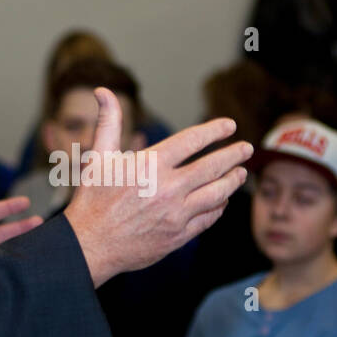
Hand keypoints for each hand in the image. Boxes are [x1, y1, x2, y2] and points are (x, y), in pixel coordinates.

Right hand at [64, 88, 251, 286]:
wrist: (89, 245)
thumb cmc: (92, 199)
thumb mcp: (97, 157)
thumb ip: (108, 122)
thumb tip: (102, 91)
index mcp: (151, 165)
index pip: (193, 140)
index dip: (214, 130)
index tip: (229, 125)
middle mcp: (168, 188)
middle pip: (213, 166)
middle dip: (234, 155)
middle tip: (247, 147)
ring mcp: (176, 214)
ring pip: (217, 194)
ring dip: (233, 181)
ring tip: (241, 173)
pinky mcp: (178, 236)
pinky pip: (208, 218)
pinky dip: (219, 207)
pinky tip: (223, 200)